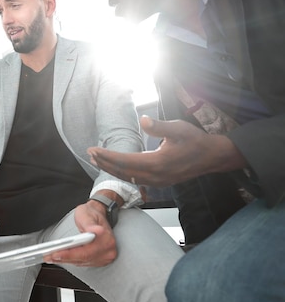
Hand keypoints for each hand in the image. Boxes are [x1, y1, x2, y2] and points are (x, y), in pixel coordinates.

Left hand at [44, 201, 116, 266]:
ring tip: (51, 257)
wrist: (97, 215)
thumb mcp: (87, 214)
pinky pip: (83, 262)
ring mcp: (105, 257)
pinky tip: (61, 257)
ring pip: (81, 262)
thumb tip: (96, 231)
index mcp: (106, 240)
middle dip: (64, 258)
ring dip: (65, 260)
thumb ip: (90, 224)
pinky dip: (71, 260)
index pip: (86, 252)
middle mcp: (108, 251)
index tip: (56, 253)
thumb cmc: (91, 213)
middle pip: (82, 259)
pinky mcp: (99, 260)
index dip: (70, 254)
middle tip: (48, 256)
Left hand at [87, 116, 246, 186]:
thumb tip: (143, 119)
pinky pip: (137, 180)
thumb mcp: (178, 128)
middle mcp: (155, 176)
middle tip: (90, 154)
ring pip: (129, 177)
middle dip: (105, 163)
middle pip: (123, 172)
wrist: (212, 157)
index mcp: (157, 163)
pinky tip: (116, 168)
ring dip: (112, 169)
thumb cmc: (195, 140)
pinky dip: (123, 173)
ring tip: (98, 161)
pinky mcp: (160, 182)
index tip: (93, 150)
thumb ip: (159, 126)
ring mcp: (158, 181)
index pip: (125, 161)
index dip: (107, 156)